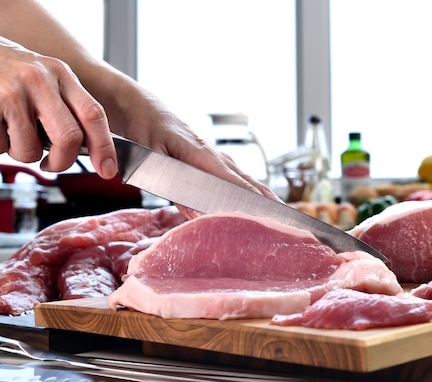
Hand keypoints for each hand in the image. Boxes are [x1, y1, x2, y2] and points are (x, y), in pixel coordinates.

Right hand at [0, 37, 117, 178]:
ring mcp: (11, 92)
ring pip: (30, 149)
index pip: (93, 114)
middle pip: (69, 137)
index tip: (108, 169)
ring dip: (22, 153)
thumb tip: (90, 147)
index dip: (104, 147)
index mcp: (60, 73)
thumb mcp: (43, 76)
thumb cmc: (7, 70)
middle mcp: (39, 80)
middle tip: (51, 164)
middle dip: (62, 161)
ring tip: (12, 133)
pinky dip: (0, 146)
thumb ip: (66, 104)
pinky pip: (2, 146)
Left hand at [114, 98, 281, 213]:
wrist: (141, 107)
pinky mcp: (212, 160)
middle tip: (288, 223)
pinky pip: (237, 177)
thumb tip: (196, 215)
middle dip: (269, 203)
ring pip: (246, 179)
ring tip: (280, 215)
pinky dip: (251, 190)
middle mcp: (216, 157)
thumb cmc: (144, 131)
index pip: (236, 185)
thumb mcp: (152, 161)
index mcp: (204, 156)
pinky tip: (257, 200)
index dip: (254, 204)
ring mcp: (216, 158)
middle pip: (249, 183)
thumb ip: (174, 187)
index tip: (271, 219)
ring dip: (263, 196)